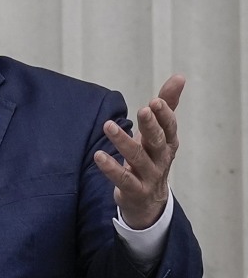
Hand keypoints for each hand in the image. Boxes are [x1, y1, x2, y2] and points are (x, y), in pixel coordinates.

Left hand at [93, 74, 184, 229]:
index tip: (155, 101)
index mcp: (167, 143)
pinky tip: (98, 155)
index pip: (169, 127)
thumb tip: (180, 77)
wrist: (149, 201)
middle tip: (143, 109)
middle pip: (157, 141)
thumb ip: (167, 105)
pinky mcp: (134, 190)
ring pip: (138, 158)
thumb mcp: (159, 133)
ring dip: (123, 141)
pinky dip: (111, 168)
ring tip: (108, 126)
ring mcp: (149, 176)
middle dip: (151, 125)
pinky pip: (124, 179)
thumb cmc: (152, 157)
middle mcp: (161, 158)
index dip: (164, 115)